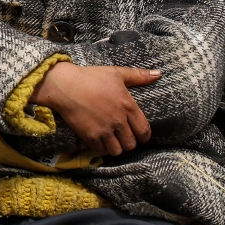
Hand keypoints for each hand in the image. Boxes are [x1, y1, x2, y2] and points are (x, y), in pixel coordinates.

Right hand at [34, 64, 158, 156]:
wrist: (65, 86)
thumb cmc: (91, 77)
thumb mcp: (116, 73)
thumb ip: (138, 76)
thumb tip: (158, 74)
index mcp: (128, 106)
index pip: (144, 131)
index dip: (144, 136)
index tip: (139, 135)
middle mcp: (119, 120)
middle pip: (131, 144)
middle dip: (129, 142)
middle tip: (123, 137)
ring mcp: (105, 130)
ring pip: (117, 151)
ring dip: (116, 147)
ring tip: (112, 141)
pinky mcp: (90, 136)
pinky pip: (101, 150)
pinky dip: (101, 148)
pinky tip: (99, 140)